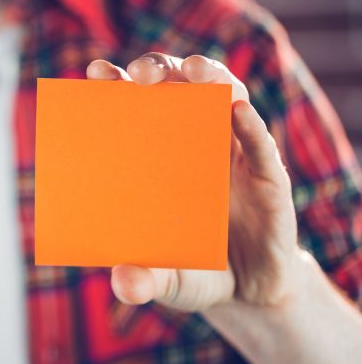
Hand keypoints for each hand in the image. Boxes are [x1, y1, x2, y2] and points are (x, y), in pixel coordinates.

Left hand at [86, 54, 309, 311]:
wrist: (247, 293)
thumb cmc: (192, 270)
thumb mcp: (165, 279)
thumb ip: (145, 280)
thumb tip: (123, 284)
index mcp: (157, 157)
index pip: (135, 107)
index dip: (116, 85)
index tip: (95, 72)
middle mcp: (194, 144)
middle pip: (178, 89)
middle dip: (159, 70)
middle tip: (141, 75)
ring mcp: (233, 155)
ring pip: (225, 99)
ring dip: (210, 78)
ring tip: (193, 70)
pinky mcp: (268, 177)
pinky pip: (260, 145)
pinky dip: (250, 126)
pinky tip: (238, 113)